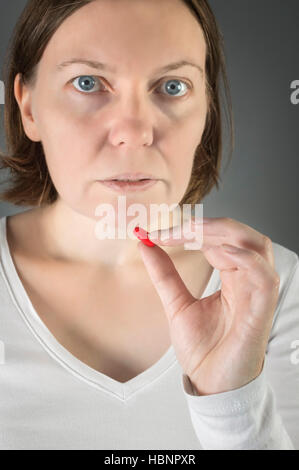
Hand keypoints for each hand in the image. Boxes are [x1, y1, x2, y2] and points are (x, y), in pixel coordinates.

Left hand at [136, 217, 279, 394]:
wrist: (209, 384)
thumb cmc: (202, 348)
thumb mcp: (176, 303)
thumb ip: (164, 273)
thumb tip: (145, 243)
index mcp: (233, 276)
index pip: (219, 239)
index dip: (191, 229)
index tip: (157, 233)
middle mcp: (248, 280)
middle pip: (241, 235)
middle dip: (208, 225)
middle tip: (173, 228)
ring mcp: (257, 293)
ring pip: (257, 246)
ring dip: (224, 233)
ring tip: (191, 231)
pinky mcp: (261, 310)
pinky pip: (263, 276)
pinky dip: (244, 258)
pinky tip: (218, 252)